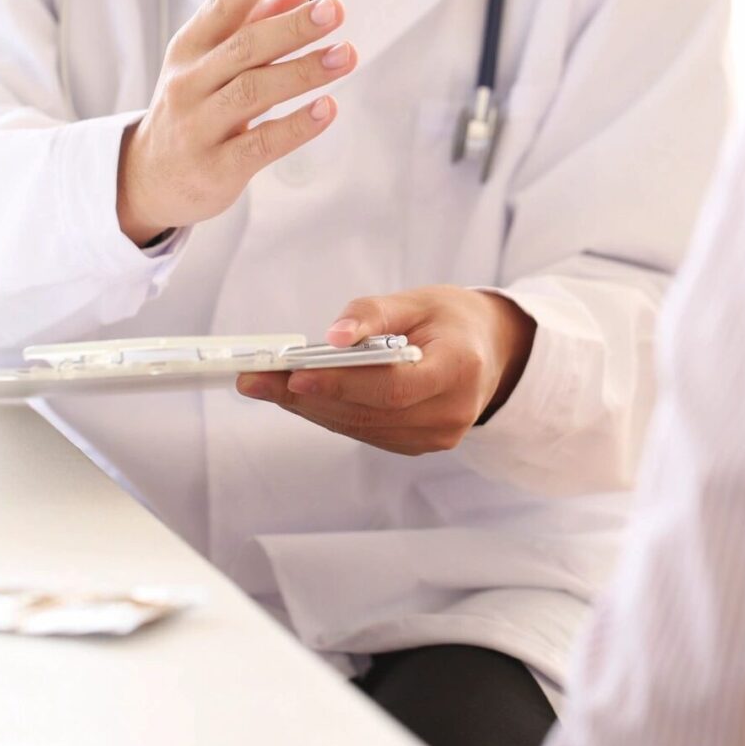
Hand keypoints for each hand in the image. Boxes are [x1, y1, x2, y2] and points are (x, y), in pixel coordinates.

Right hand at [116, 0, 358, 244]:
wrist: (148, 179)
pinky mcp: (217, 168)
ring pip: (253, 92)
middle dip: (292, 27)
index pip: (218, 9)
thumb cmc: (191, 109)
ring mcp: (200, 127)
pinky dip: (296, 126)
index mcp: (188, 50)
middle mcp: (190, 84)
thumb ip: (254, 24)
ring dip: (303, 71)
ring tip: (346, 54)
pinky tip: (328, 108)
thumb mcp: (210, 63)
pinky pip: (261, 144)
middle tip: (334, 9)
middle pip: (243, 48)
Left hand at [236, 286, 536, 455]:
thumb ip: (372, 315)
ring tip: (264, 386)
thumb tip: (332, 337)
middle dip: (307, 396)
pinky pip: (366, 432)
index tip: (295, 374)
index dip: (343, 384)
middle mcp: (452, 412)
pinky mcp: (419, 445)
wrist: (488, 351)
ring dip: (309, 408)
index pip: (394, 387)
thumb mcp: (417, 300)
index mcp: (460, 369)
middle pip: (369, 412)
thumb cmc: (451, 319)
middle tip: (255, 379)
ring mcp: (438, 436)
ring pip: (360, 427)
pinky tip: (297, 397)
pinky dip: (329, 414)